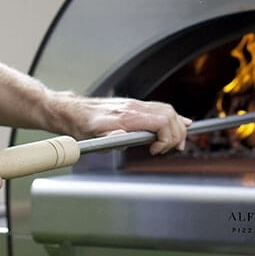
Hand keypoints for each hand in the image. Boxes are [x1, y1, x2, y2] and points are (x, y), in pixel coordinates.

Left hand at [55, 94, 190, 154]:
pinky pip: (159, 109)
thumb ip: (110, 138)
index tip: (156, 150)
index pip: (162, 121)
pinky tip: (181, 122)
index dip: (167, 138)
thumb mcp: (92, 137)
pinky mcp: (134, 106)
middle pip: (169, 115)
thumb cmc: (81, 125)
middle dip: (178, 134)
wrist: (73, 111)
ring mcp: (135, 105)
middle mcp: (133, 107)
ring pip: (167, 110)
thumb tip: (124, 140)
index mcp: (127, 116)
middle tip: (173, 149)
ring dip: (177, 126)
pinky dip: (172, 117)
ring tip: (178, 142)